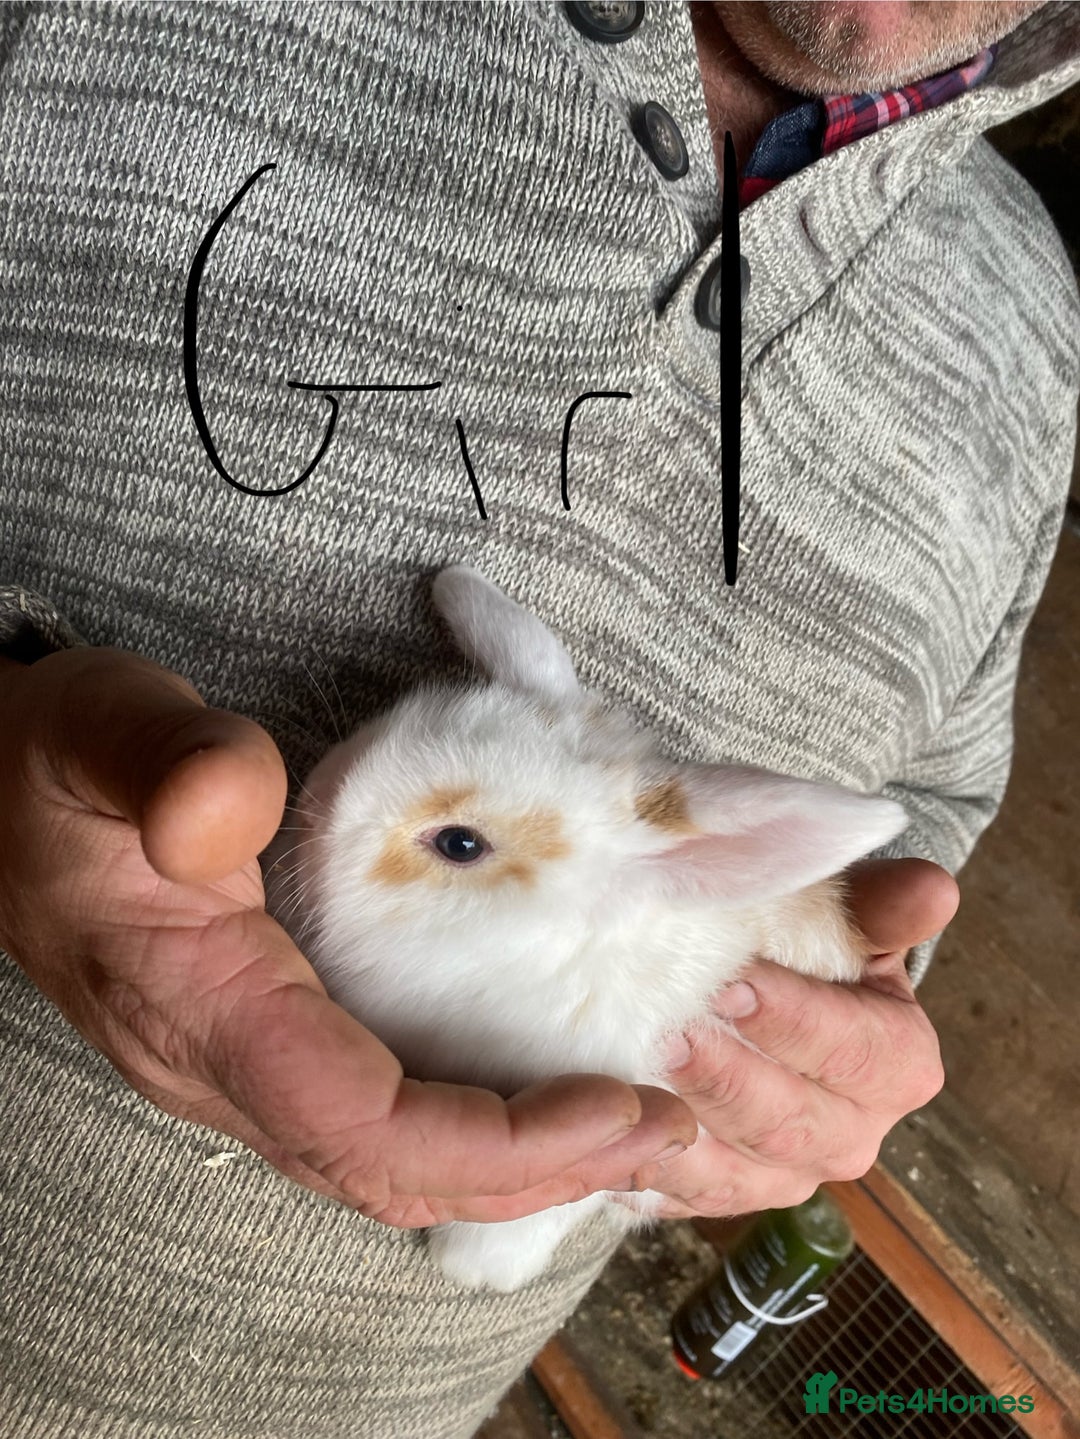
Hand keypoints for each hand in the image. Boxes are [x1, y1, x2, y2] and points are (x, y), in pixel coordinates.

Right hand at [0, 648, 694, 1227]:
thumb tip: (228, 804)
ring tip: (628, 1130)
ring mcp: (238, 1063)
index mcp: (200, 1002)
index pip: (362, 1120)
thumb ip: (163, 759)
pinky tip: (530, 1102)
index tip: (618, 1107)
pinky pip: (370, 1121)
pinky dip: (466, 1132)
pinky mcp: (256, 1040)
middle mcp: (222, 1062)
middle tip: (664, 1131)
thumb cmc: (50, 764)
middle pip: (390, 1170)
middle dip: (537, 1173)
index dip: (496, 1140)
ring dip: (512, 1165)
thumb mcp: (96, 730)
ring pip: (383, 1162)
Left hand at [633, 858, 956, 1215]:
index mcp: (898, 1064)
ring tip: (631, 1082)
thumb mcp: (845, 915)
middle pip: (791, 1124)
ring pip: (736, 1173)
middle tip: (670, 1036)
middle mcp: (851, 1134)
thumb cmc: (807, 945)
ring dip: (681, 1130)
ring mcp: (786, 1176)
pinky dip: (647, 1169)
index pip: (854, 1050)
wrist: (771, 992)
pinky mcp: (725, 1195)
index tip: (734, 982)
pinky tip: (612, 1135)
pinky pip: (684, 1198)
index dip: (795, 1020)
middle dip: (728, 1079)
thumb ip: (880, 906)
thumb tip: (933, 891)